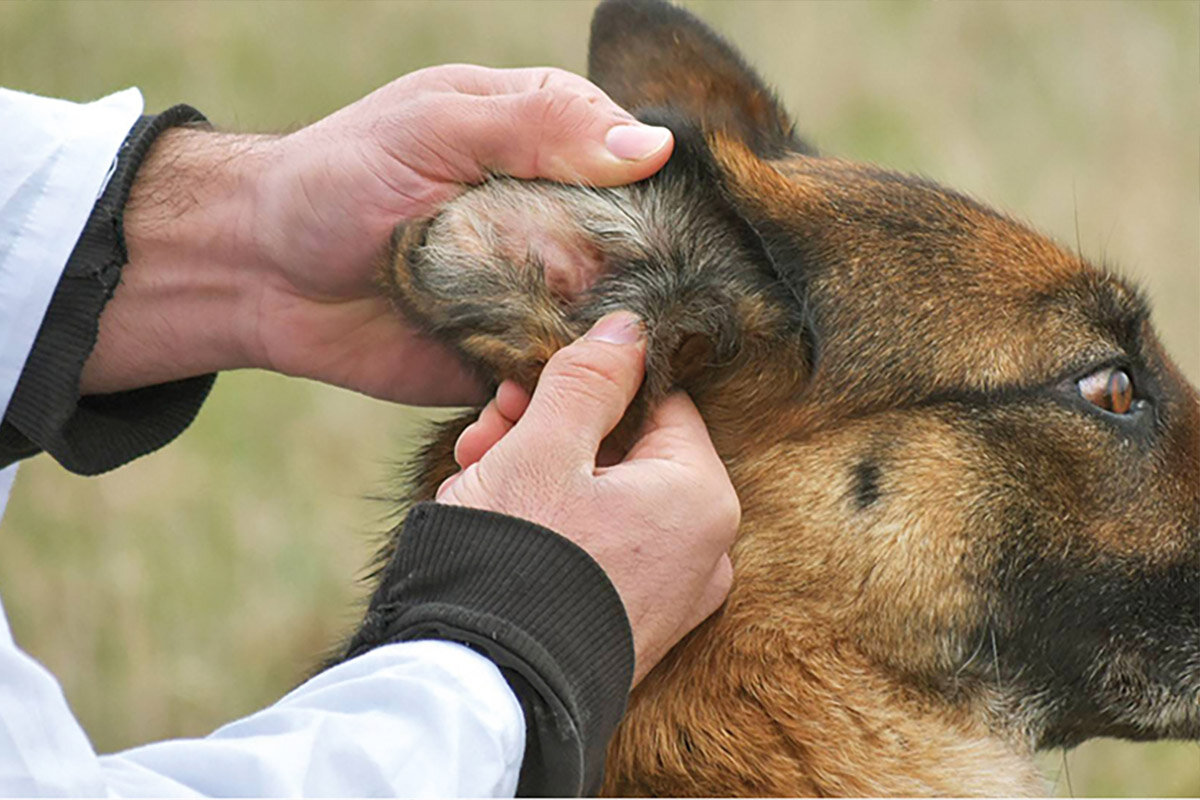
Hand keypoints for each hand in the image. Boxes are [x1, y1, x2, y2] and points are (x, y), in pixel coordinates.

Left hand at [83, 66, 673, 402]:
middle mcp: (556, 214)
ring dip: (595, 342)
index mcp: (546, 138)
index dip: (652, 195)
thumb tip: (653, 147)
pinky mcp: (515, 354)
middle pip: (637, 249)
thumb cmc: (337, 179)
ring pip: (609, 319)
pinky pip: (562, 376)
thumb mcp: (433, 127)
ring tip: (540, 346)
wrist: (261, 273)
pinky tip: (524, 394)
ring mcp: (539, 288)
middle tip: (569, 291)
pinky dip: (555, 390)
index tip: (642, 231)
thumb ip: (537, 127)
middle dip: (625, 279)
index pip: (637, 161)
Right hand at [436, 311, 739, 684]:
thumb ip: (590, 378)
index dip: (585, 384)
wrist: (488, 689)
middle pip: (624, 451)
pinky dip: (553, 526)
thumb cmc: (521, 557)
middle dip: (549, 430)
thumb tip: (632, 324)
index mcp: (701, 494)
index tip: (522, 386)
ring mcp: (672, 594)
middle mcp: (703, 547)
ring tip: (474, 473)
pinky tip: (496, 518)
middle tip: (486, 428)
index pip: (655, 402)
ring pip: (605, 499)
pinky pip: (600, 550)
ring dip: (538, 472)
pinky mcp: (635, 625)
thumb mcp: (544, 445)